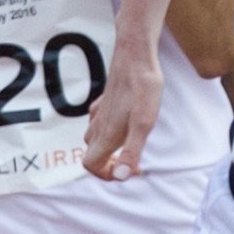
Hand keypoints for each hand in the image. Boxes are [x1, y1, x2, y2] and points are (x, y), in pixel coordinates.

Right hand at [82, 36, 163, 181]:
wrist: (136, 56)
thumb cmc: (142, 90)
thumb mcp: (144, 124)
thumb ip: (131, 152)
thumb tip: (120, 177)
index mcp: (106, 135)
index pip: (90, 165)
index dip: (106, 174)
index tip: (127, 169)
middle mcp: (98, 125)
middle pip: (92, 154)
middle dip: (109, 164)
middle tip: (133, 160)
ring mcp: (98, 113)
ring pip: (93, 139)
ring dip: (108, 148)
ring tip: (130, 143)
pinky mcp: (104, 102)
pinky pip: (98, 122)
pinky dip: (107, 131)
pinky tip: (123, 123)